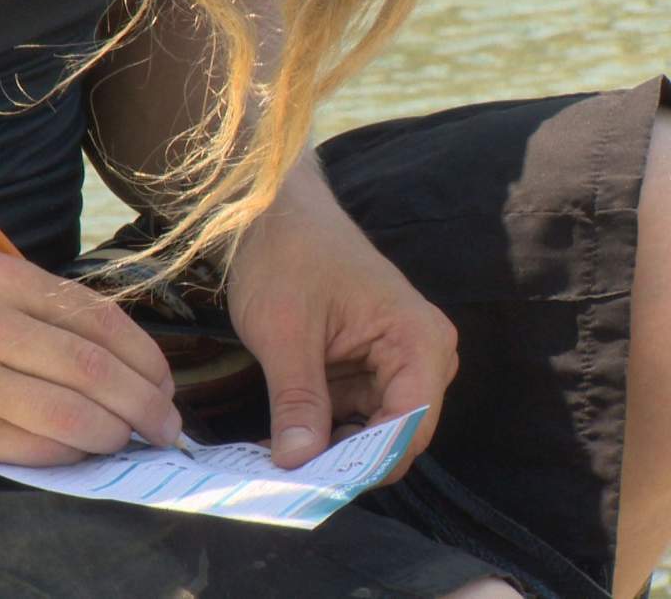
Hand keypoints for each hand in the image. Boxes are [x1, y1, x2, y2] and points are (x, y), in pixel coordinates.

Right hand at [0, 252, 179, 466]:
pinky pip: (34, 448)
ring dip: (115, 435)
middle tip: (169, 426)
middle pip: (93, 367)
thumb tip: (120, 358)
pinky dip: (71, 455)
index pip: (97, 317)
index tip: (166, 384)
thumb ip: (36, 313)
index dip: (145, 357)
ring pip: (71, 414)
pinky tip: (83, 455)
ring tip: (131, 443)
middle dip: (145, 403)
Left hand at [227, 162, 456, 480]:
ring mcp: (395, 364)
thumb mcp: (284, 333)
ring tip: (274, 456)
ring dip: (326, 448)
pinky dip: (319, 428)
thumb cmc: (286, 255)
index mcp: (419, 343)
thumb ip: (297, 401)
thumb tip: (298, 463)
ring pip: (369, 432)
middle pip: (393, 437)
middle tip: (284, 474)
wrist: (272, 211)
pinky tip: (281, 437)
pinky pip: (351, 415)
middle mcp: (421, 358)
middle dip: (342, 460)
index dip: (362, 463)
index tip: (310, 482)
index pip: (408, 430)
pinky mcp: (366, 367)